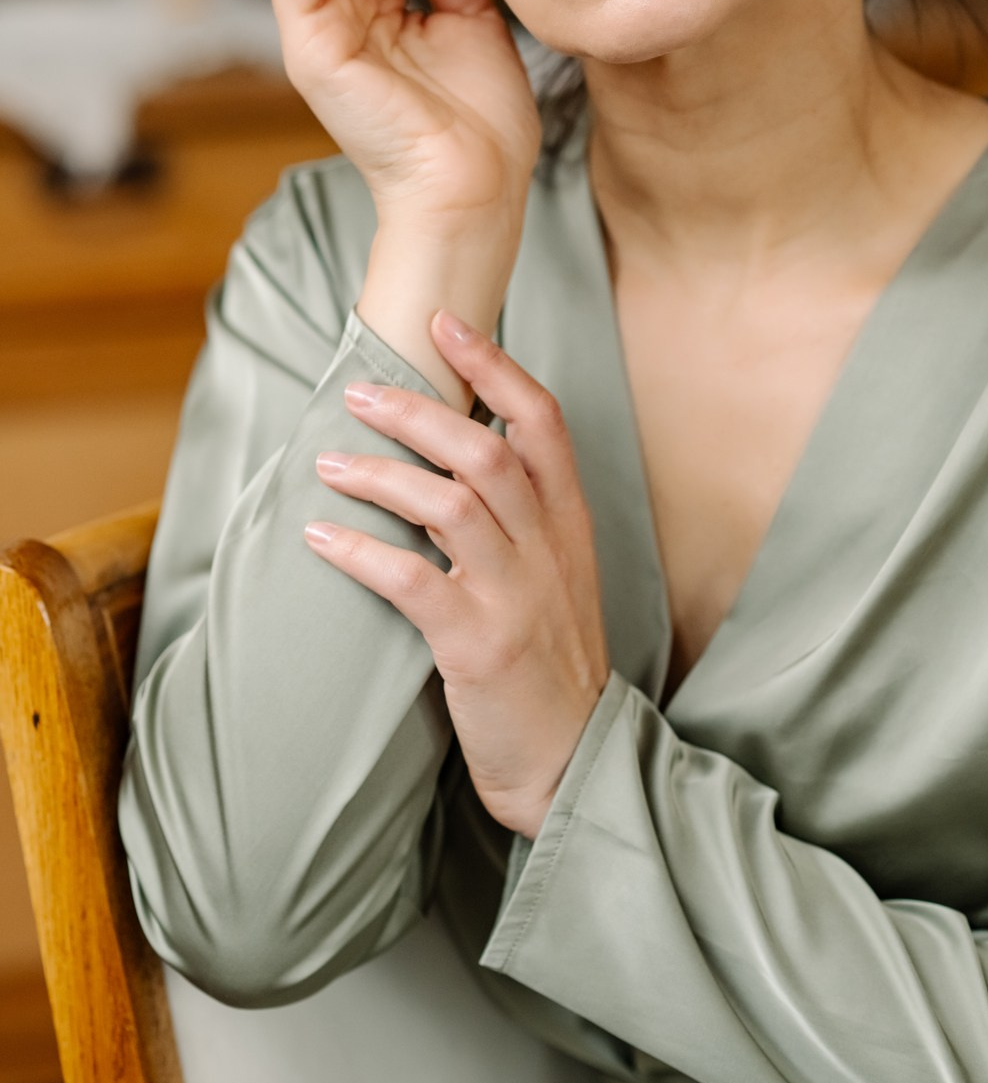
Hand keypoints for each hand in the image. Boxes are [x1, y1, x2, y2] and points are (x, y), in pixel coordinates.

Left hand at [304, 310, 610, 839]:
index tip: (445, 322)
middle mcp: (548, 548)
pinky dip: (359, 552)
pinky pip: (412, 580)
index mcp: (569, 523)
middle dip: (417, 410)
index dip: (494, 364)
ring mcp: (517, 595)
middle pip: (485, 449)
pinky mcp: (479, 645)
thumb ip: (521, 516)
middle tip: (357, 392)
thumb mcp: (557, 576)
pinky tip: (319, 537)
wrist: (573, 760)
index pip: (542, 420)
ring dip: (380, 474)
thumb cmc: (551, 662)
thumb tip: (452, 452)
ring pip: (450, 503)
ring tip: (327, 463)